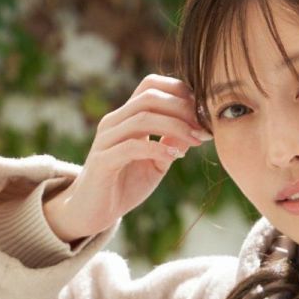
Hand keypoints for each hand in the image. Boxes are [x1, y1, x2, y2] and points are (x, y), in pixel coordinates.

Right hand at [43, 73, 212, 241]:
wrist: (93, 212)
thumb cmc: (125, 185)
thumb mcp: (156, 164)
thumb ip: (172, 145)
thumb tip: (195, 129)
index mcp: (126, 117)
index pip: (151, 86)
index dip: (179, 91)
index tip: (203, 112)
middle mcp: (115, 122)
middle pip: (149, 97)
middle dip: (182, 108)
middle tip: (204, 127)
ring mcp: (107, 139)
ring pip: (142, 118)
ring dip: (175, 127)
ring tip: (196, 140)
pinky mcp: (103, 161)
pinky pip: (131, 146)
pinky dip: (157, 149)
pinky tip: (175, 157)